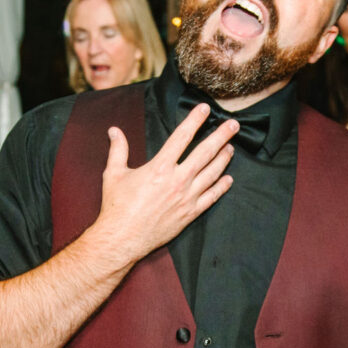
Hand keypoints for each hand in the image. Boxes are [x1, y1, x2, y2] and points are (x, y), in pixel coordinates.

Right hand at [89, 103, 236, 264]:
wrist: (122, 239)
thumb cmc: (117, 207)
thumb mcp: (113, 174)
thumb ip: (118, 150)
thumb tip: (113, 130)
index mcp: (159, 167)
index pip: (182, 137)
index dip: (195, 120)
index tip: (205, 109)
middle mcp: (177, 180)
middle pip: (205, 152)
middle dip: (221, 136)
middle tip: (233, 125)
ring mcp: (186, 198)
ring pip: (212, 173)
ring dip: (224, 159)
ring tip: (231, 147)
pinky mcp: (190, 214)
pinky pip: (211, 197)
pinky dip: (222, 187)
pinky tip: (228, 179)